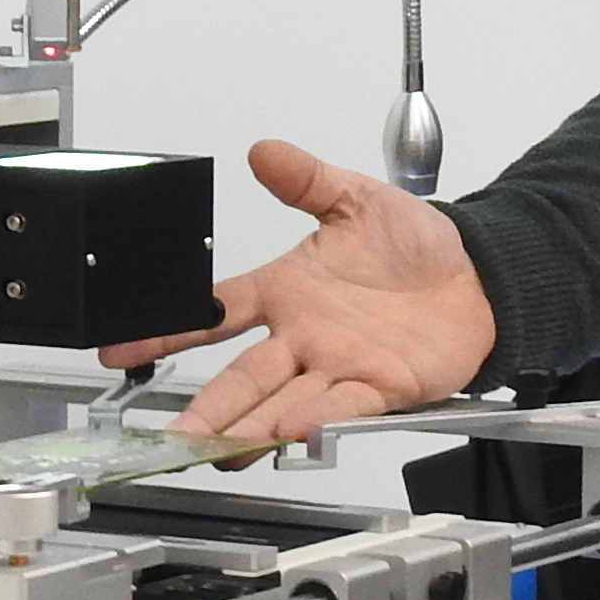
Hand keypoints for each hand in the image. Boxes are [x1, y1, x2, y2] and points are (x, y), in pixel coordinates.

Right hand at [107, 140, 497, 443]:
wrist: (481, 274)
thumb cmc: (418, 246)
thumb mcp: (356, 200)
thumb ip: (307, 179)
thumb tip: (266, 151)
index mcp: (287, 292)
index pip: (213, 314)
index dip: (166, 333)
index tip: (117, 350)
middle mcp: (304, 337)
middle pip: (241, 379)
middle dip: (204, 408)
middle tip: (167, 435)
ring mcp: (339, 365)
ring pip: (282, 404)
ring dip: (249, 427)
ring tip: (216, 447)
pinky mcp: (380, 386)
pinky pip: (343, 406)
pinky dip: (319, 418)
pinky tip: (293, 430)